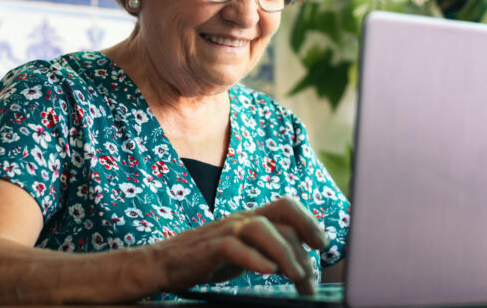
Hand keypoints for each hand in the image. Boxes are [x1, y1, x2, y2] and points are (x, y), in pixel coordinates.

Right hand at [151, 196, 328, 294]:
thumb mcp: (245, 251)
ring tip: (296, 277)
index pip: (286, 206)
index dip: (308, 221)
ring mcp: (224, 231)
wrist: (164, 263)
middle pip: (281, 217)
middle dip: (302, 248)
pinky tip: (268, 271)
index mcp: (252, 218)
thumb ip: (269, 251)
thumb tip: (302, 267)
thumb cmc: (208, 259)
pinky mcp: (208, 247)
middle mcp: (241, 219)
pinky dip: (254, 258)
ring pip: (260, 228)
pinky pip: (233, 247)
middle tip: (310, 279)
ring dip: (283, 251)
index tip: (322, 245)